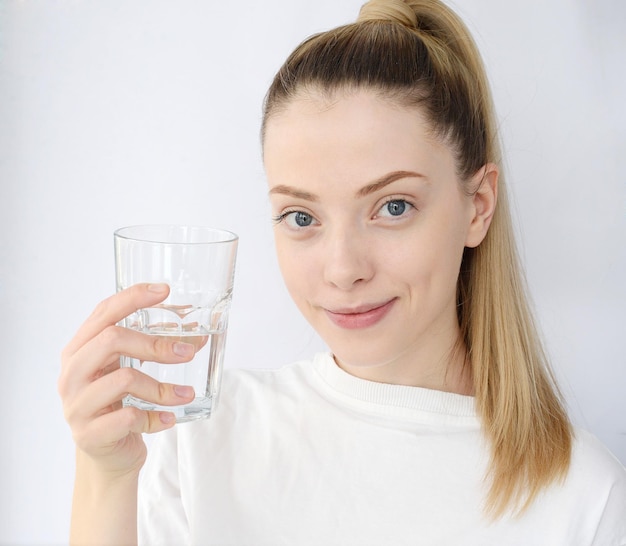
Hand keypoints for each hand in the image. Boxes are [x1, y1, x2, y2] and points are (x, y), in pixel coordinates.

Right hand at [58, 283, 195, 476]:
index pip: (103, 313)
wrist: (106, 457)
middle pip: (111, 340)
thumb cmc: (118, 405)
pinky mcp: (89, 434)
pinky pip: (129, 417)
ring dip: (162, 388)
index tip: (164, 290)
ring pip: (124, 379)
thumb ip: (152, 348)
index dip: (133, 297)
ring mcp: (76, 404)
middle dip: (155, 344)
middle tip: (187, 353)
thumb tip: (198, 336)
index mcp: (79, 350)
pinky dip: (155, 417)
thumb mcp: (129, 370)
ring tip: (186, 395)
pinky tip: (168, 419)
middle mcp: (72, 373)